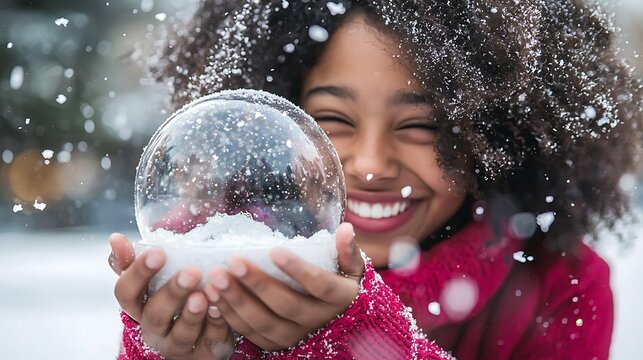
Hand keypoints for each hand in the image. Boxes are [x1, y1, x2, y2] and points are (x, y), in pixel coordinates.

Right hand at [109, 233, 234, 358]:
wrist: (198, 334)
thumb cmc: (173, 299)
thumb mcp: (154, 280)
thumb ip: (134, 261)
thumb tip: (115, 238)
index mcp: (139, 308)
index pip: (127, 293)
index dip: (139, 273)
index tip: (159, 252)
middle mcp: (154, 330)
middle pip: (155, 315)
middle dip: (173, 292)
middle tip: (191, 272)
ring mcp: (177, 346)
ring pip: (181, 335)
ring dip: (193, 314)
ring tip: (204, 294)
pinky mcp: (203, 356)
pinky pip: (208, 343)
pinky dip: (216, 326)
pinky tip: (222, 309)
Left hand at [203, 222, 362, 350]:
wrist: (338, 322)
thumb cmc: (342, 286)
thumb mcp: (352, 270)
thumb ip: (348, 251)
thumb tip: (346, 227)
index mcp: (339, 299)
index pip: (319, 285)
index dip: (297, 269)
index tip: (274, 250)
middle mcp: (317, 321)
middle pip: (285, 304)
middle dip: (257, 283)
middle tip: (233, 262)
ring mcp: (296, 335)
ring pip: (263, 322)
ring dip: (237, 300)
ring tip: (216, 277)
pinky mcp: (277, 344)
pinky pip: (250, 333)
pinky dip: (230, 315)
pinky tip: (213, 296)